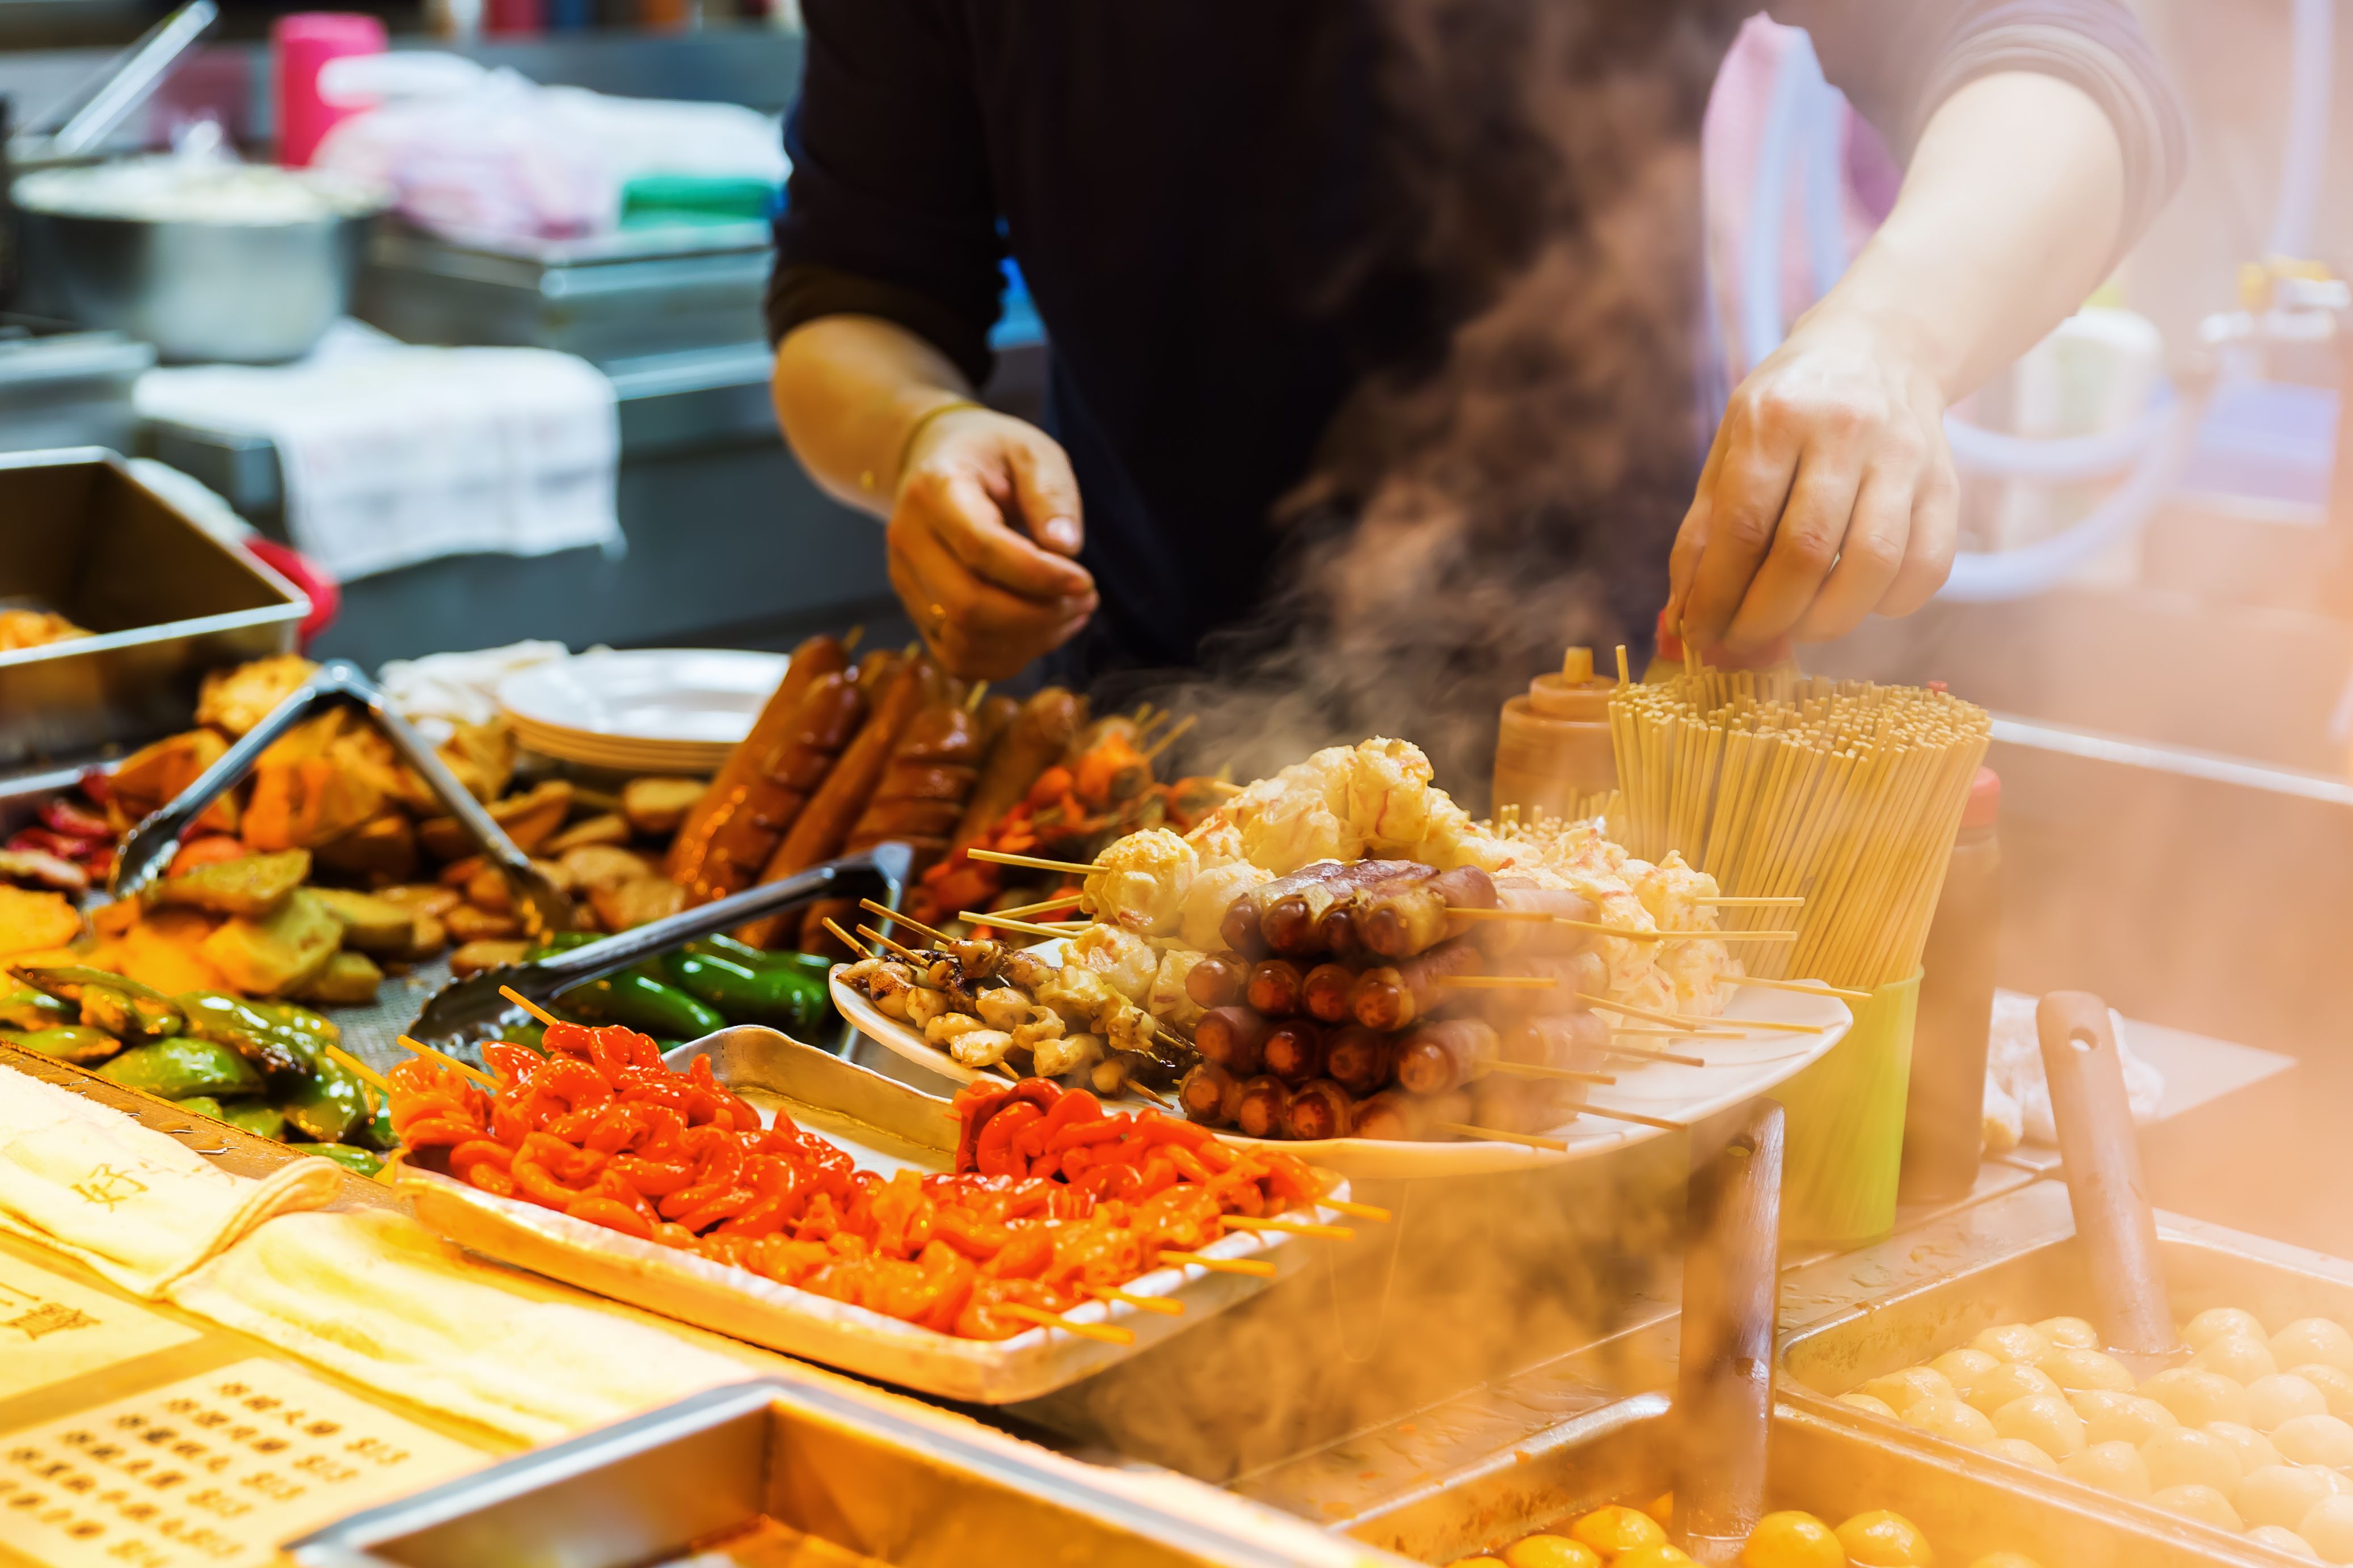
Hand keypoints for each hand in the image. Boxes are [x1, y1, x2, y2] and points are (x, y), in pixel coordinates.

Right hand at [887, 405, 1096, 679]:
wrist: (937, 460)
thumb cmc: (992, 455)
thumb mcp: (1032, 453)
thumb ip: (1052, 494)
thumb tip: (1066, 547)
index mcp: (935, 489)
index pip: (981, 548)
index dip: (1039, 576)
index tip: (1084, 580)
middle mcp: (909, 539)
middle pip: (967, 606)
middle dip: (1038, 616)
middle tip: (1085, 599)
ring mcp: (906, 581)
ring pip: (963, 641)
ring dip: (1029, 641)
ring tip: (1071, 613)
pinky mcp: (915, 611)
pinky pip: (958, 658)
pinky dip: (1008, 657)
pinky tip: (1042, 630)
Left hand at [1667, 311, 1957, 653]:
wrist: (1880, 350)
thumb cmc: (1789, 412)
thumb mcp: (1731, 448)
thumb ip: (1704, 532)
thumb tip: (1685, 619)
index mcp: (1776, 418)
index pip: (1743, 527)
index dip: (1719, 595)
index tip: (1703, 634)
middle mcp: (1845, 432)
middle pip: (1806, 552)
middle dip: (1767, 617)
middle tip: (1746, 643)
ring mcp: (1904, 458)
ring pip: (1873, 566)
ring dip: (1827, 620)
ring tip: (1798, 628)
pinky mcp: (1947, 485)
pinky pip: (1926, 568)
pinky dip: (1888, 604)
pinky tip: (1857, 600)